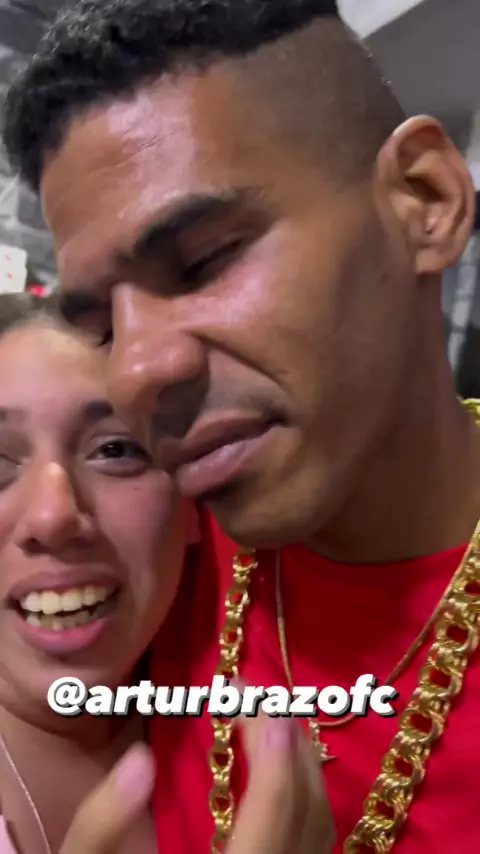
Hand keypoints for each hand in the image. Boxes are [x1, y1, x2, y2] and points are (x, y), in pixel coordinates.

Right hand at [59, 717, 334, 853]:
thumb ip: (101, 826)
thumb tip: (138, 761)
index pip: (270, 816)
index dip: (272, 757)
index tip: (258, 703)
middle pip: (307, 816)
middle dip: (290, 748)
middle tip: (260, 698)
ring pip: (319, 828)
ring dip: (303, 767)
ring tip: (272, 720)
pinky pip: (315, 841)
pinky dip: (306, 796)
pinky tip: (281, 768)